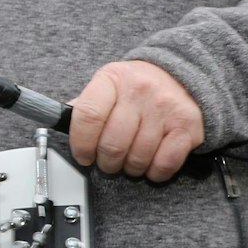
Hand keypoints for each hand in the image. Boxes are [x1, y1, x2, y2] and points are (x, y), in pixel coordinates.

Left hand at [66, 60, 204, 182]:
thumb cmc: (138, 86)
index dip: (80, 143)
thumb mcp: (108, 85)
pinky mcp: (187, 126)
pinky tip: (150, 164)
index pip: (87, 115)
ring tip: (130, 160)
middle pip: (112, 144)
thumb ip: (86, 105)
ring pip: (137, 158)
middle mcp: (139, 91)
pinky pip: (164, 163)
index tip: (83, 155)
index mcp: (112, 79)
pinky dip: (154, 172)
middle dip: (106, 163)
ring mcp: (165, 108)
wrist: (181, 75)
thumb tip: (60, 122)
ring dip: (130, 168)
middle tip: (107, 162)